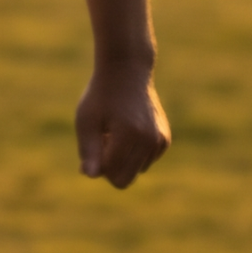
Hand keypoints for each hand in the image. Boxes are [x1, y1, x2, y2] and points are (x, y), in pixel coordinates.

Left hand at [77, 60, 170, 189]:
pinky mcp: (164, 139)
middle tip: (103, 142)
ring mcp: (160, 140)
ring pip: (136, 171)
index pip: (114, 177)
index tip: (94, 146)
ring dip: (122, 159)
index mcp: (130, 136)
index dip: (99, 168)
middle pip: (126, 179)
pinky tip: (127, 131)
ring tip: (115, 133)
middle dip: (111, 168)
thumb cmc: (101, 97)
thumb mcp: (86, 121)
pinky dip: (134, 153)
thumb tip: (90, 176)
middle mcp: (150, 140)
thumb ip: (88, 151)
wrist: (127, 72)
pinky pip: (145, 162)